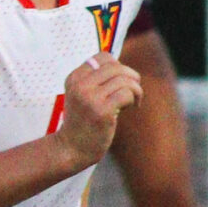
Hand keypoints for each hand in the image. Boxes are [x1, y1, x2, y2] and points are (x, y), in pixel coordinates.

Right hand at [52, 54, 142, 169]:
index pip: (102, 57)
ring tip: (133, 100)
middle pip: (116, 67)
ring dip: (136, 89)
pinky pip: (127, 93)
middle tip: (133, 90)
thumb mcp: (81, 95)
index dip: (117, 66)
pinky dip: (135, 98)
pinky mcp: (101, 111)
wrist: (71, 148)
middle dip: (131, 77)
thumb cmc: (82, 122)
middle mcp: (79, 86)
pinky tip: (132, 107)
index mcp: (74, 78)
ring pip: (124, 80)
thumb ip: (96, 80)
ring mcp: (89, 98)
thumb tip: (123, 68)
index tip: (120, 81)